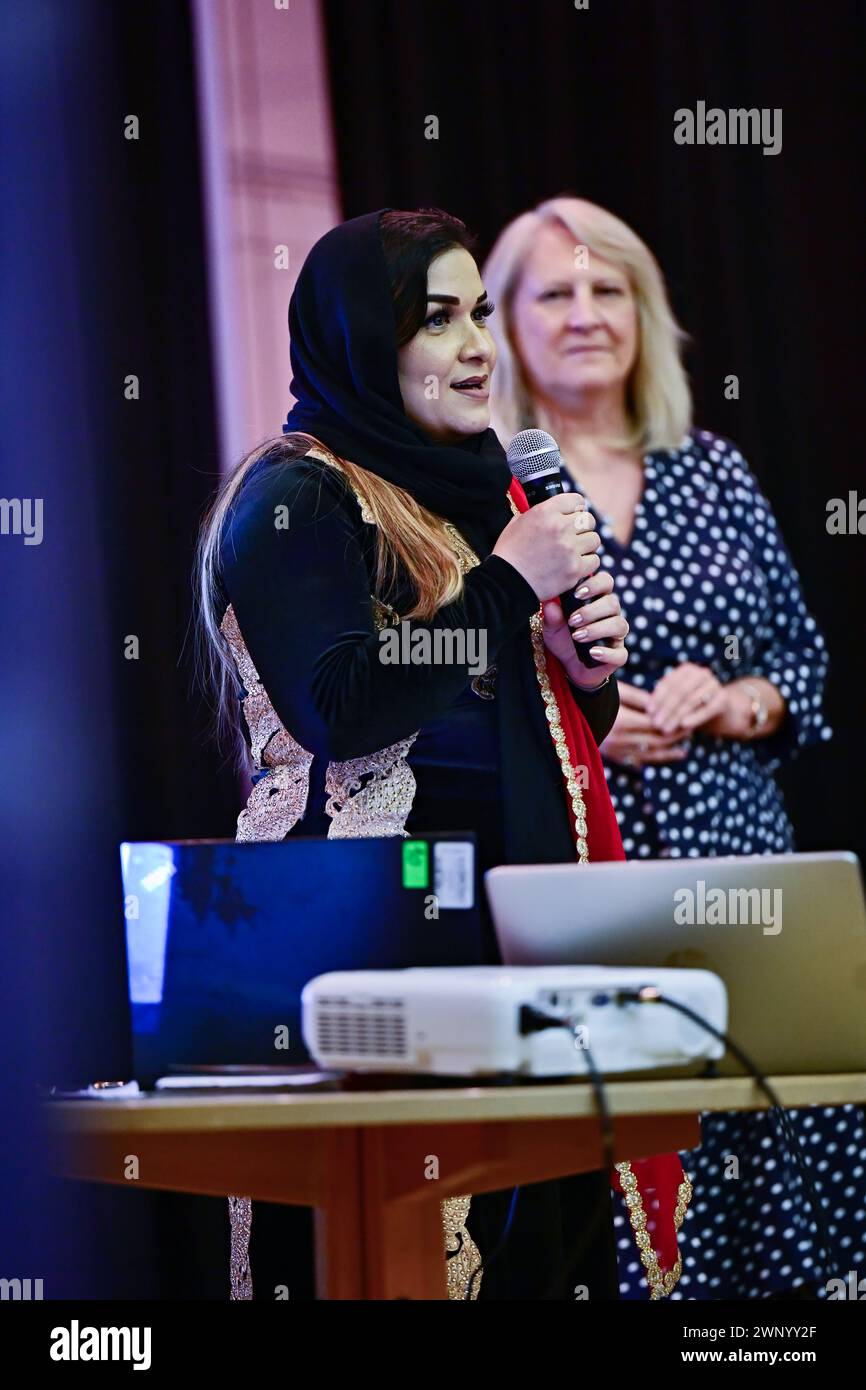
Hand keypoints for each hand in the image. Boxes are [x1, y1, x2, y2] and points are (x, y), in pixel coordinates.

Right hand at [492, 495, 601, 600]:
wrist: (507, 582)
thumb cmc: (509, 553)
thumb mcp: (517, 522)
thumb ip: (538, 512)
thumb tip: (555, 508)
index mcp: (546, 512)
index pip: (577, 500)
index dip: (575, 509)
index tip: (572, 516)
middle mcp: (560, 527)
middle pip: (589, 520)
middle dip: (582, 528)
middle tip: (574, 537)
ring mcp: (569, 549)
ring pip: (594, 540)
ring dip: (586, 545)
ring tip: (574, 552)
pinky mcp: (575, 569)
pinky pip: (594, 560)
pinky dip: (586, 563)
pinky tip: (574, 565)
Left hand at [541, 568, 628, 690]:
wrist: (566, 666)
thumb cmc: (562, 639)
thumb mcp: (552, 628)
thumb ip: (552, 617)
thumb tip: (549, 605)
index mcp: (597, 601)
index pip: (606, 582)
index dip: (595, 584)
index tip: (577, 593)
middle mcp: (611, 615)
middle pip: (613, 603)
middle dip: (592, 611)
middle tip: (572, 620)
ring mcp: (617, 636)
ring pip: (619, 625)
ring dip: (597, 629)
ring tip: (577, 636)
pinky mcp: (618, 655)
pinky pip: (621, 654)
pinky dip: (607, 653)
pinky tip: (592, 652)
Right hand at [601, 681, 690, 765]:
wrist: (568, 708)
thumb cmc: (594, 692)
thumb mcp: (618, 690)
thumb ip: (641, 699)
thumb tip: (665, 706)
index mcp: (621, 722)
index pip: (656, 724)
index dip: (674, 721)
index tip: (688, 715)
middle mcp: (618, 740)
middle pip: (656, 740)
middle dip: (676, 735)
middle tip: (692, 728)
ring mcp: (615, 750)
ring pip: (649, 753)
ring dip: (669, 750)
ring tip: (685, 746)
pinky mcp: (612, 755)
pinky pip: (639, 760)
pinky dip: (656, 758)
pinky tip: (670, 755)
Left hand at [645, 662, 729, 735]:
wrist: (718, 712)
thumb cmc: (689, 706)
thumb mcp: (675, 700)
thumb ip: (663, 700)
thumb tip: (648, 709)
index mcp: (687, 669)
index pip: (669, 682)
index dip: (658, 697)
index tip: (648, 711)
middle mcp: (702, 673)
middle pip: (680, 691)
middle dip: (666, 709)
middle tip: (656, 723)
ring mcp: (714, 684)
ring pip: (692, 700)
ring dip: (677, 716)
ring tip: (666, 729)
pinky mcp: (724, 698)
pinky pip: (707, 709)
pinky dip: (695, 717)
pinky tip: (684, 726)